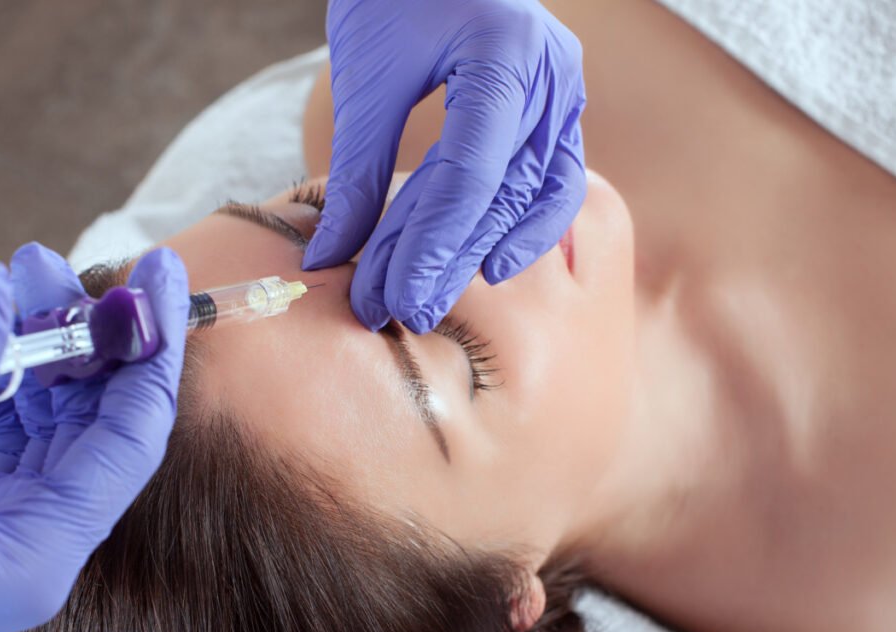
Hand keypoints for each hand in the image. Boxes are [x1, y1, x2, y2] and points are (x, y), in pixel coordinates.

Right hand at [0, 244, 187, 631]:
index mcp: (42, 552)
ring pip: (42, 423)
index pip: (135, 431)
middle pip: (91, 420)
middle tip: (48, 264)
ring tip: (14, 280)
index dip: (153, 346)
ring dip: (35, 351)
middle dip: (81, 335)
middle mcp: (30, 543)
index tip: (161, 274)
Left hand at [302, 0, 586, 332]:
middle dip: (446, 260)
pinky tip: (492, 263)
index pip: (468, 175)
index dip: (429, 245)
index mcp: (504, 54)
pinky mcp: (560, 106)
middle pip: (501, 195)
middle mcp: (550, 76)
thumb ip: (356, 166)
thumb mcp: (368, 72)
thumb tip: (331, 255)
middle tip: (400, 312)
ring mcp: (564, 91)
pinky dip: (525, 225)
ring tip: (434, 295)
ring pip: (535, 197)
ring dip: (484, 251)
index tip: (391, 299)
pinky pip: (554, 180)